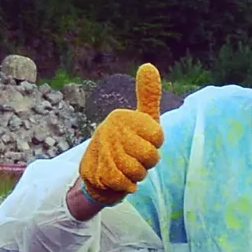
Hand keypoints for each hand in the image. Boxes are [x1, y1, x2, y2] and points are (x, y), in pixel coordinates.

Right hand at [78, 63, 163, 201]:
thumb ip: (148, 96)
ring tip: (127, 168)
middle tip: (136, 159)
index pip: (158, 136)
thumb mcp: (143, 119)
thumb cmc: (128, 143)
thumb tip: (148, 65)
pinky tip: (122, 181)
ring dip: (137, 176)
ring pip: (137, 171)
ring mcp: (101, 150)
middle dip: (147, 164)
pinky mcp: (94, 171)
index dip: (156, 145)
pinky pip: (123, 183)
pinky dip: (127, 186)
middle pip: (150, 156)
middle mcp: (110, 130)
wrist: (99, 173)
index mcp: (122, 117)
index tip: (146, 143)